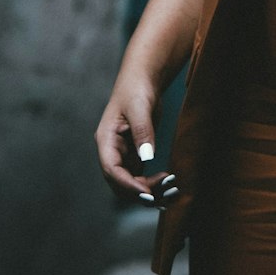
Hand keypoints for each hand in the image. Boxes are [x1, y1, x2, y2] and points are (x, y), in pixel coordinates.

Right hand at [94, 70, 180, 207]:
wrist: (143, 79)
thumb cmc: (137, 88)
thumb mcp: (139, 107)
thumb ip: (142, 131)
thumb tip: (147, 157)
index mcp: (106, 140)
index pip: (112, 170)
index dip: (128, 185)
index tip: (147, 194)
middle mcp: (112, 151)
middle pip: (120, 182)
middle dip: (139, 191)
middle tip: (163, 196)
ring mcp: (123, 154)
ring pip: (130, 182)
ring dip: (147, 190)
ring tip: (169, 190)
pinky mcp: (134, 154)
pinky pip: (140, 176)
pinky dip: (151, 183)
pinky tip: (167, 183)